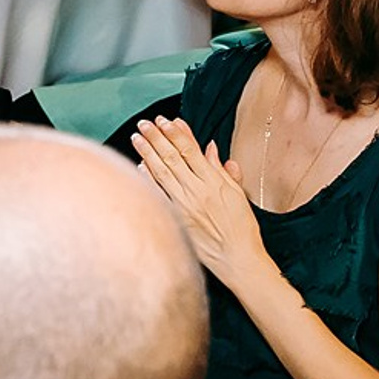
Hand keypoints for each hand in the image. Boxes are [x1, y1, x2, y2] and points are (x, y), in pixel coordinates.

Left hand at [131, 114, 265, 282]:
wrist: (238, 258)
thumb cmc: (241, 228)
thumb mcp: (239, 195)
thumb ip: (223, 171)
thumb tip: (211, 148)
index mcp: (214, 182)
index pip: (191, 150)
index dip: (176, 133)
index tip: (165, 120)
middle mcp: (197, 190)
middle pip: (172, 157)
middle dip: (156, 137)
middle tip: (144, 123)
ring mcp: (184, 204)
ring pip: (161, 172)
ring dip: (147, 152)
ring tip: (136, 137)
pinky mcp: (176, 218)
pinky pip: (159, 193)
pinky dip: (148, 178)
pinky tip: (139, 166)